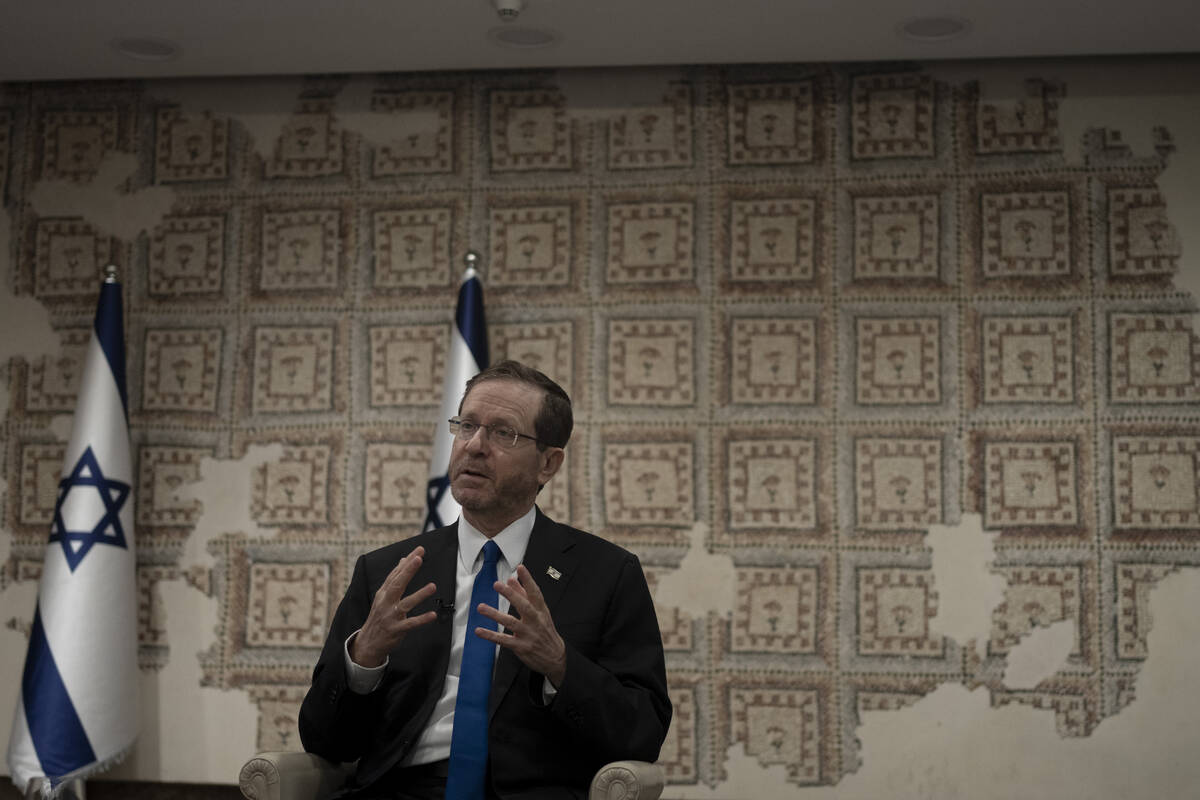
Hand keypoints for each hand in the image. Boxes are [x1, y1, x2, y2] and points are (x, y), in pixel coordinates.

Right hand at [351, 546, 437, 667]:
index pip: (395, 574)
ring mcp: (391, 616)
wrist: (368, 642)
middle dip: (408, 571)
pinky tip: (432, 615)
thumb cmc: (379, 616)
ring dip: (419, 595)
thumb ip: (395, 578)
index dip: (407, 562)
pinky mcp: (396, 629)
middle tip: (418, 558)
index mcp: (383, 593)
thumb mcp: (384, 596)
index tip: (419, 551)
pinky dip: (421, 619)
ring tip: (433, 586)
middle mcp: (386, 602)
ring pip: (406, 604)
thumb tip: (404, 560)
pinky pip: (411, 624)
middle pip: (397, 584)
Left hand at [476, 564, 566, 685]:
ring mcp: (527, 634)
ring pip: (510, 622)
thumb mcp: (540, 612)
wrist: (555, 657)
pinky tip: (480, 630)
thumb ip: (525, 595)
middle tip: (498, 585)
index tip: (521, 568)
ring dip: (495, 614)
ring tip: (481, 607)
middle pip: (523, 606)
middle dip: (511, 594)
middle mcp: (535, 621)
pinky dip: (490, 635)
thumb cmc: (545, 631)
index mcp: (540, 611)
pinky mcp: (520, 646)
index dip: (528, 580)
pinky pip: (503, 640)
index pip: (535, 593)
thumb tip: (513, 580)